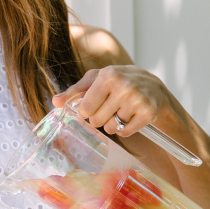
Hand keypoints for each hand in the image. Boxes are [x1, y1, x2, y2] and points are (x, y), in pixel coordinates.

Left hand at [52, 66, 170, 137]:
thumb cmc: (120, 81)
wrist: (153, 87)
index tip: (94, 105)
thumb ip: (76, 90)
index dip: (87, 110)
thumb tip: (56, 102)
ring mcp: (137, 100)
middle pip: (97, 120)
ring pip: (111, 128)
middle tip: (109, 108)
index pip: (85, 108)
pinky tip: (130, 117)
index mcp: (108, 75)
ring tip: (121, 111)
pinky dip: (125, 129)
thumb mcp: (98, 79)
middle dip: (100, 118)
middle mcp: (124, 86)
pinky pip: (125, 133)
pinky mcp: (148, 113)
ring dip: (113, 124)